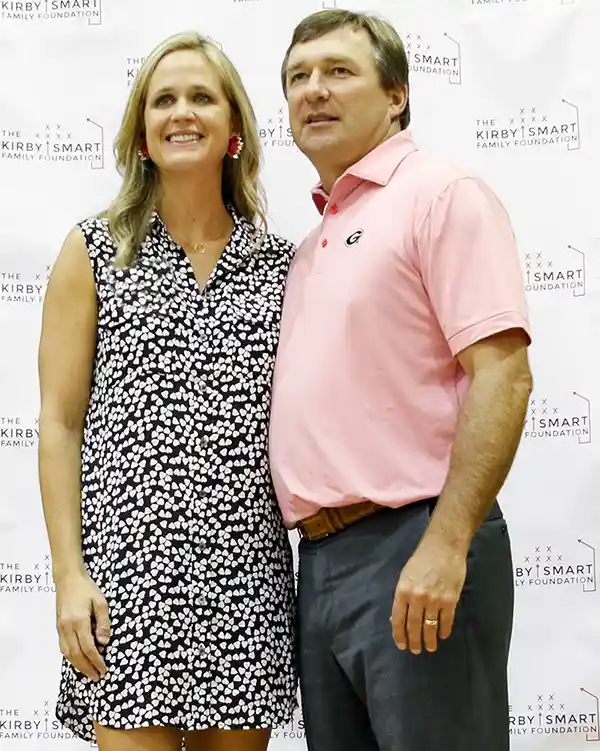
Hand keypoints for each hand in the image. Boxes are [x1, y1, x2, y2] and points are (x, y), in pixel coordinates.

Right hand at [55, 570, 109, 680]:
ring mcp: (60, 628)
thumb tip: (105, 642)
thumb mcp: (100, 602)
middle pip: (76, 654)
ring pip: (68, 653)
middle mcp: (67, 628)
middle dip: (87, 668)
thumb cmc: (86, 588)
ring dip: (78, 666)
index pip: (88, 647)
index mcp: (79, 621)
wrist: (68, 579)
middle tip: (97, 677)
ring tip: (89, 673)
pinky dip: (71, 658)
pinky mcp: (58, 627)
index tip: (104, 669)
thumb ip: (103, 623)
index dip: (96, 661)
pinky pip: (63, 647)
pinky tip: (78, 661)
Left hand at [390, 539, 466, 653]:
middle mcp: (417, 598)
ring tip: (429, 647)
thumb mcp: (405, 576)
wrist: (444, 547)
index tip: (401, 645)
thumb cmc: (421, 560)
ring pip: (430, 627)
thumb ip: (402, 597)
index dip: (399, 635)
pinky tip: (442, 635)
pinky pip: (446, 621)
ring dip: (429, 640)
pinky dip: (444, 630)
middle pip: (414, 626)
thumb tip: (398, 618)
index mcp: (403, 591)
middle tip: (416, 651)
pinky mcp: (450, 600)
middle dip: (414, 641)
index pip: (398, 619)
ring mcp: (435, 600)